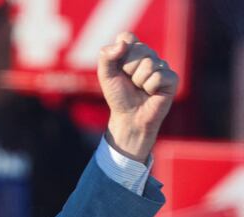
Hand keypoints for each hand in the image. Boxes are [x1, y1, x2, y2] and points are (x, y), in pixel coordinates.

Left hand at [98, 32, 178, 162]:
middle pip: (139, 48)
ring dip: (138, 80)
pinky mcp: (172, 78)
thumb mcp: (106, 76)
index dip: (120, 53)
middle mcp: (149, 56)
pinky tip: (151, 93)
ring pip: (148, 64)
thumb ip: (106, 57)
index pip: (127, 37)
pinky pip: (158, 76)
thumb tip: (123, 44)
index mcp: (133, 51)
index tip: (119, 68)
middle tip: (130, 81)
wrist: (130, 116)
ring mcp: (162, 66)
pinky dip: (150, 87)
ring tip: (140, 88)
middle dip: (129, 68)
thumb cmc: (118, 95)